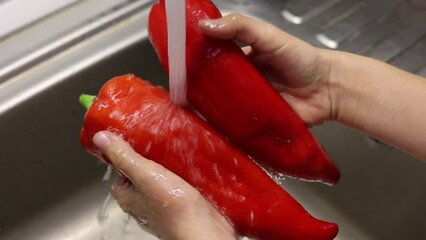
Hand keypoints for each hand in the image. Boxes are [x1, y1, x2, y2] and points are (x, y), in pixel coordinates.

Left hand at [93, 131, 236, 239]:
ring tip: (175, 152)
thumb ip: (124, 157)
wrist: (204, 229)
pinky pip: (178, 186)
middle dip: (150, 160)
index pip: (119, 173)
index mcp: (129, 198)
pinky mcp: (182, 205)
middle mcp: (144, 204)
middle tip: (158, 144)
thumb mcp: (145, 174)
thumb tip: (101, 138)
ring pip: (161, 180)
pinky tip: (190, 167)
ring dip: (168, 167)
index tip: (135, 142)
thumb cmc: (173, 208)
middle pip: (141, 175)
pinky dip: (183, 176)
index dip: (125, 156)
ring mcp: (164, 206)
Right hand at [199, 14, 425, 159]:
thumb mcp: (268, 35)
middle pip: (212, 86)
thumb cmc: (300, 59)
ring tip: (188, 114)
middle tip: (179, 95)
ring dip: (208, 111)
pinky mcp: (254, 122)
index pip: (211, 60)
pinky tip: (210, 130)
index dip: (195, 62)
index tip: (177, 66)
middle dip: (197, 91)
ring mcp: (246, 103)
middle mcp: (240, 82)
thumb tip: (205, 25)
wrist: (326, 89)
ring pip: (221, 108)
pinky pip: (235, 126)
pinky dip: (223, 128)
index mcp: (240, 60)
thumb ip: (240, 27)